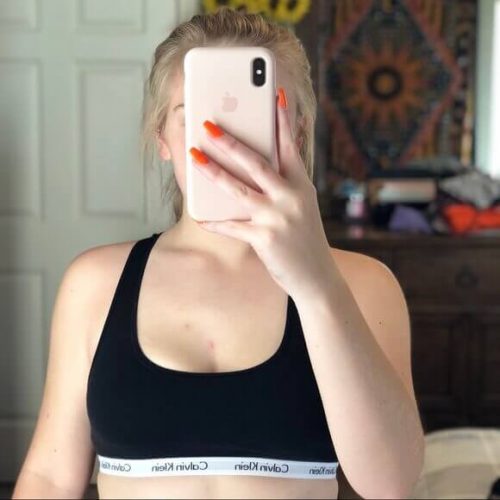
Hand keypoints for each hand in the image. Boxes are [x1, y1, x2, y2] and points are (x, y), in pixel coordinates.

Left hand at [190, 87, 335, 300]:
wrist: (317, 276)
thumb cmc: (305, 239)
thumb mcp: (303, 206)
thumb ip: (286, 185)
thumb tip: (260, 165)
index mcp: (302, 186)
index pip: (290, 147)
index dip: (281, 120)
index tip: (274, 95)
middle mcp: (291, 197)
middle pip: (257, 163)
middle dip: (231, 142)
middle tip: (209, 125)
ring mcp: (278, 218)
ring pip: (239, 190)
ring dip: (214, 172)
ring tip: (194, 156)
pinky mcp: (265, 239)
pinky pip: (233, 226)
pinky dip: (215, 221)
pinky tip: (199, 216)